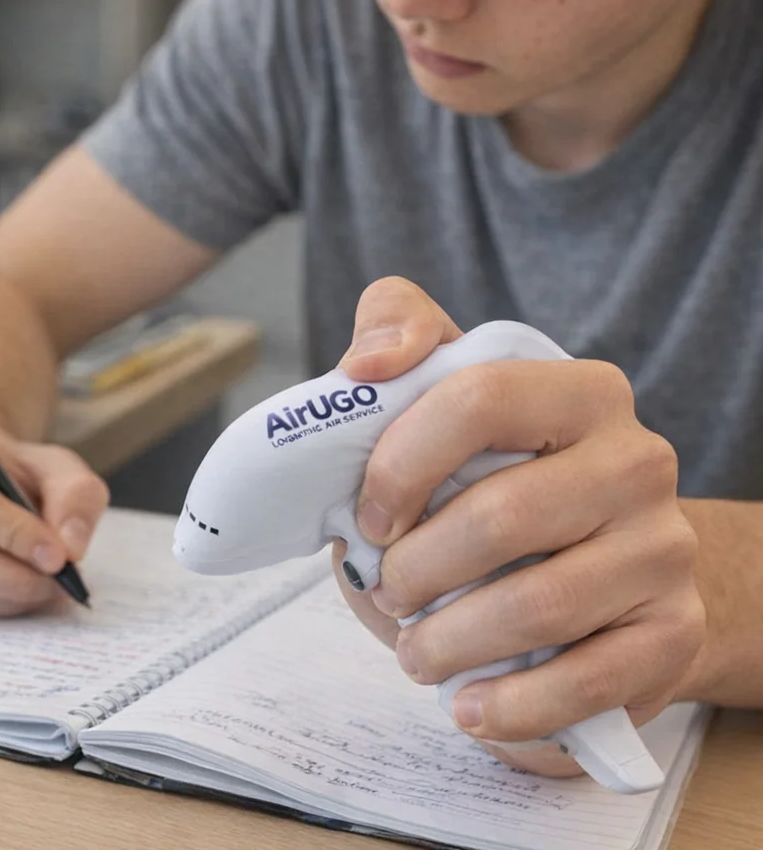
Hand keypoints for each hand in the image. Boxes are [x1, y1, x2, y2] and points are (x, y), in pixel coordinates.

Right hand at [0, 429, 107, 616]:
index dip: (14, 533)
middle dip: (16, 576)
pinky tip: (23, 589)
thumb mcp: (56, 465)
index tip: (59, 556)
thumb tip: (72, 548)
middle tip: (61, 580)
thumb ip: (75, 495)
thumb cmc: (17, 469)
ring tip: (49, 584)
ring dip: (10, 596)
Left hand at [333, 277, 705, 777]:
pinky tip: (467, 705)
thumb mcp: (450, 387)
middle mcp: (637, 460)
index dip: (402, 463)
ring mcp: (663, 549)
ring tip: (413, 650)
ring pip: (537, 605)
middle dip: (416, 568)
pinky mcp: (673, 633)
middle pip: (502, 515)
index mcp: (579, 390)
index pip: (480, 399)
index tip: (368, 518)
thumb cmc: (502, 472)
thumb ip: (399, 333)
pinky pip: (586, 682)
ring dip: (448, 641)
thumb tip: (365, 364)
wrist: (612, 558)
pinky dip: (511, 705)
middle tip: (384, 591)